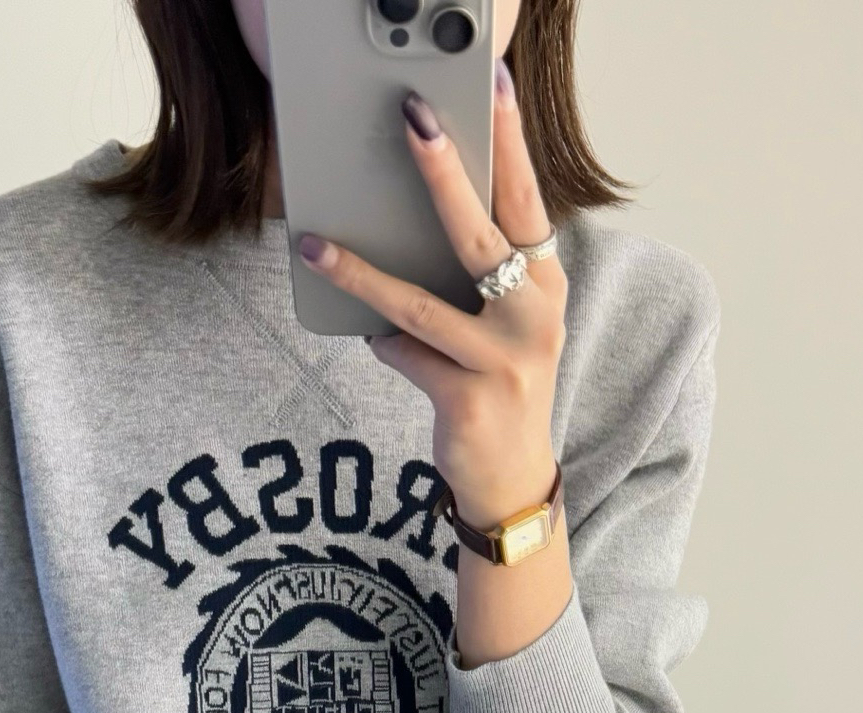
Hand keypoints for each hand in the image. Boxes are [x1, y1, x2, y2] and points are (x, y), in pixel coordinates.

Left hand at [297, 58, 566, 530]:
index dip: (509, 143)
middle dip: (446, 173)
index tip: (493, 85)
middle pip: (483, 235)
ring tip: (316, 246)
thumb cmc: (499, 383)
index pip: (526, 200)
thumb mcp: (502, 321)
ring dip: (362, 273)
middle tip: (414, 119)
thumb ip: (476, 272)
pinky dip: (383, 344)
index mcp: (547, 283)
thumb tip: (407, 214)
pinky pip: (405, 354)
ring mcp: (504, 361)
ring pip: (422, 304)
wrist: (510, 478)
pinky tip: (375, 341)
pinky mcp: (469, 400)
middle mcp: (534, 317)